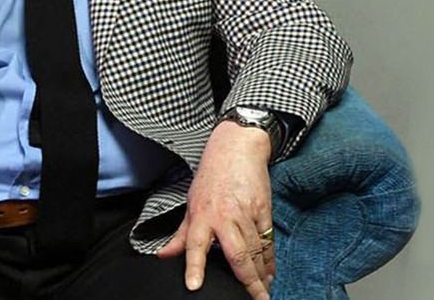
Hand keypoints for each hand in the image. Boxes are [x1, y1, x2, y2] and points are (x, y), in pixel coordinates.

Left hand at [156, 121, 274, 299]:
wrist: (236, 148)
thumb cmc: (211, 177)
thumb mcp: (191, 204)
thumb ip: (181, 235)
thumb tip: (164, 256)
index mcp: (201, 215)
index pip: (194, 245)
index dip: (194, 267)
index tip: (194, 286)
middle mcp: (224, 216)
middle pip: (237, 255)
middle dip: (247, 282)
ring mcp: (246, 213)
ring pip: (255, 251)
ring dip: (260, 274)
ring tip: (262, 292)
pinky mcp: (263, 209)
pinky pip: (267, 240)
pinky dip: (269, 258)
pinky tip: (270, 272)